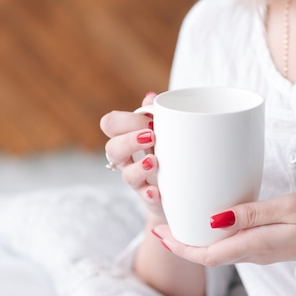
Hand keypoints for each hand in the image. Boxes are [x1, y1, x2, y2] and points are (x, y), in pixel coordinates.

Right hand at [100, 92, 163, 217]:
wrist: (185, 185)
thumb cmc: (169, 150)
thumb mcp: (165, 128)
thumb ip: (157, 113)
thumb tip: (151, 97)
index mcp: (128, 136)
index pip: (110, 124)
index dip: (125, 121)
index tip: (150, 122)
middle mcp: (128, 159)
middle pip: (113, 148)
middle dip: (129, 141)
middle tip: (152, 137)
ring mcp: (138, 179)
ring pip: (126, 175)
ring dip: (139, 168)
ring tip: (154, 162)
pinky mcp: (151, 198)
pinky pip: (144, 198)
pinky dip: (149, 194)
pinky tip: (157, 192)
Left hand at [152, 190, 295, 266]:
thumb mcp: (289, 208)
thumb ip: (251, 215)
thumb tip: (213, 220)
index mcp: (255, 245)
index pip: (206, 255)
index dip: (179, 246)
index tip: (158, 232)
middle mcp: (255, 253)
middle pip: (208, 255)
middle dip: (181, 244)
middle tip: (160, 225)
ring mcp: (263, 252)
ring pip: (220, 252)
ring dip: (196, 242)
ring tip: (180, 221)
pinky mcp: (270, 246)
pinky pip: (234, 246)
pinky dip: (215, 238)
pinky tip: (213, 222)